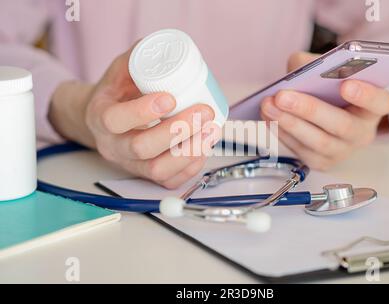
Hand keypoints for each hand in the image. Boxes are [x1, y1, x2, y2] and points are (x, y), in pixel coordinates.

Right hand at [49, 45, 219, 188]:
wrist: (105, 120)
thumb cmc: (117, 93)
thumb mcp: (120, 70)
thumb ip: (140, 57)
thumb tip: (168, 47)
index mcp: (100, 117)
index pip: (116, 120)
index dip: (144, 111)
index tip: (171, 98)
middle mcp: (112, 146)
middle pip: (142, 148)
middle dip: (178, 131)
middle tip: (204, 112)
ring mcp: (129, 164)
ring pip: (157, 170)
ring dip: (189, 151)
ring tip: (212, 130)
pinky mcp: (146, 175)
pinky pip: (169, 181)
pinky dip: (191, 166)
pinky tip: (204, 146)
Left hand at [260, 52, 388, 169]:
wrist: (321, 109)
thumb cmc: (327, 86)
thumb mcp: (326, 69)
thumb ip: (317, 64)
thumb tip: (298, 70)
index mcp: (373, 107)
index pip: (380, 103)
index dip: (366, 95)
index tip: (346, 84)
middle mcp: (362, 132)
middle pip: (342, 125)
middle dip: (310, 109)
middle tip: (283, 95)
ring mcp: (342, 151)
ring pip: (318, 142)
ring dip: (289, 123)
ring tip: (268, 105)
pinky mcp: (320, 162)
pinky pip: (300, 150)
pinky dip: (281, 132)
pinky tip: (267, 116)